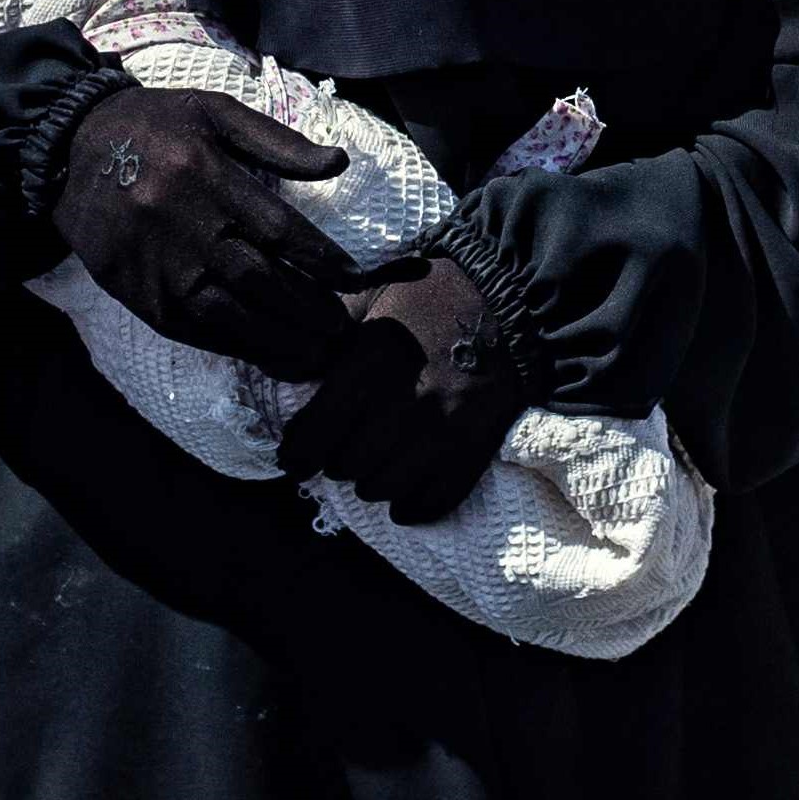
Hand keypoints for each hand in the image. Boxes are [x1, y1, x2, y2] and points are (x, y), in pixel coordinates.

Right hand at [41, 86, 356, 377]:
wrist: (68, 147)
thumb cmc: (154, 125)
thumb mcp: (215, 111)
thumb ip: (277, 140)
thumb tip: (339, 162)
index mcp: (206, 174)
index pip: (280, 229)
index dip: (322, 259)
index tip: (353, 278)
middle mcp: (184, 224)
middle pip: (260, 279)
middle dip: (307, 308)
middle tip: (340, 328)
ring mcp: (157, 264)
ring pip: (228, 314)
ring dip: (276, 339)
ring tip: (312, 354)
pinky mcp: (134, 292)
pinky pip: (190, 328)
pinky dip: (230, 344)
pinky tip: (260, 351)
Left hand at [281, 257, 527, 524]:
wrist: (512, 303)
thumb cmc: (431, 297)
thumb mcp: (372, 294)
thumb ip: (328, 329)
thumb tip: (287, 364)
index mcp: (373, 363)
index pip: (317, 434)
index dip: (297, 453)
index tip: (294, 458)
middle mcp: (406, 404)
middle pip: (347, 466)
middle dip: (336, 461)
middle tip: (340, 450)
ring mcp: (444, 432)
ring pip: (384, 488)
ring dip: (370, 481)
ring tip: (372, 465)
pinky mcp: (475, 449)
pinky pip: (433, 500)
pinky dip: (411, 505)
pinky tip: (401, 496)